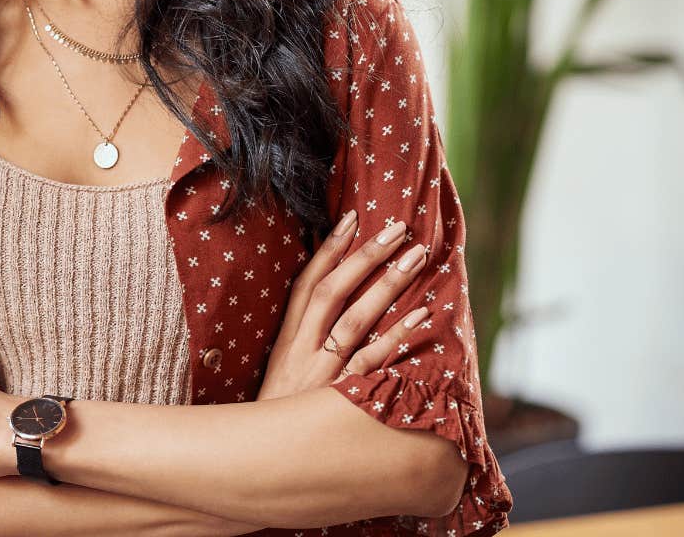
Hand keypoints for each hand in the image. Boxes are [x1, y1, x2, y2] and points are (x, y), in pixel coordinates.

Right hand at [257, 211, 432, 400]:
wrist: (261, 465)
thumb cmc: (278, 417)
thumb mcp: (280, 373)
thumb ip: (302, 341)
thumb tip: (331, 305)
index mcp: (286, 341)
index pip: (307, 284)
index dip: (329, 250)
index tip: (353, 219)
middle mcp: (302, 351)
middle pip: (334, 292)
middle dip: (366, 256)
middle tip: (397, 227)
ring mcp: (323, 375)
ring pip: (356, 320)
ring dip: (387, 285)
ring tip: (415, 257)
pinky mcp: (341, 401)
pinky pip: (374, 363)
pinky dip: (397, 337)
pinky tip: (422, 316)